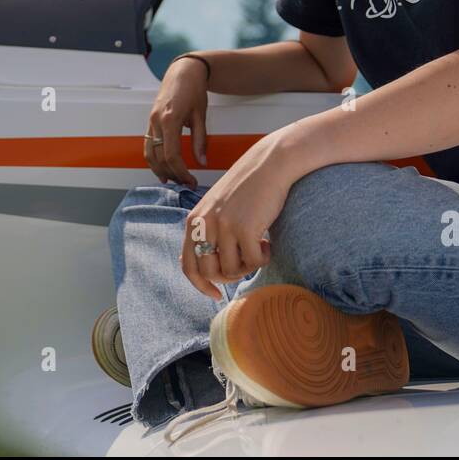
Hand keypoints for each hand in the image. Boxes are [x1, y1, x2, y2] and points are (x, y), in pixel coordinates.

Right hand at [144, 56, 209, 184]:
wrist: (183, 71)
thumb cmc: (194, 89)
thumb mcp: (201, 115)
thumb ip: (200, 140)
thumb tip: (202, 162)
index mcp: (170, 119)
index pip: (171, 155)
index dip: (181, 171)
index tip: (191, 180)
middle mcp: (157, 121)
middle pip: (160, 157)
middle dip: (173, 173)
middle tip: (186, 183)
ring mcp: (151, 121)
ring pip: (150, 153)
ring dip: (160, 169)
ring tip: (173, 180)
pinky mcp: (151, 121)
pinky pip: (148, 144)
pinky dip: (154, 159)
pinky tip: (163, 167)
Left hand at [180, 127, 300, 298]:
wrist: (269, 164)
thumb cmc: (246, 188)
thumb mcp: (216, 208)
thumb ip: (205, 233)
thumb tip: (196, 268)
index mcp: (194, 220)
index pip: (188, 266)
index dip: (201, 285)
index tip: (215, 294)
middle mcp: (204, 224)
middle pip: (210, 272)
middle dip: (229, 276)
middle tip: (245, 265)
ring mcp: (224, 227)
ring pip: (232, 270)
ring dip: (248, 266)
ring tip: (258, 248)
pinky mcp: (245, 229)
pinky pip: (252, 263)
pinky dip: (262, 259)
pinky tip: (268, 243)